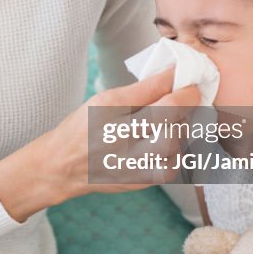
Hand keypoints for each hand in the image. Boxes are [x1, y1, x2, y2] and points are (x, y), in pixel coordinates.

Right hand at [0, 68, 200, 221]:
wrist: (61, 166)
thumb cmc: (83, 128)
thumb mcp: (102, 101)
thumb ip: (139, 91)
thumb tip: (173, 77)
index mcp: (106, 108)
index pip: (151, 88)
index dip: (175, 77)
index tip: (184, 73)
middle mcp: (117, 135)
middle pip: (166, 115)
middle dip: (187, 99)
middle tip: (192, 92)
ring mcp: (128, 161)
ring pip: (173, 141)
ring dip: (182, 125)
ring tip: (178, 119)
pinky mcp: (138, 181)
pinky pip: (171, 165)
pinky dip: (177, 151)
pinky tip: (170, 143)